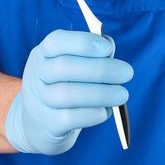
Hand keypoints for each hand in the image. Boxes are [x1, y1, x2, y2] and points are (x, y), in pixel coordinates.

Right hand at [5, 29, 133, 154]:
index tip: (108, 48)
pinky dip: (92, 114)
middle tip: (127, 73)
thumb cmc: (64, 84)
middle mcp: (36, 73)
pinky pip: (70, 118)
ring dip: (101, 93)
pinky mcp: (47, 123)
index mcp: (44, 52)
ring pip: (67, 94)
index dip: (83, 42)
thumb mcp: (70, 64)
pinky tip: (105, 111)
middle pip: (64, 67)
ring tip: (122, 94)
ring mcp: (39, 100)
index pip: (57, 41)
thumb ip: (90, 53)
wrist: (38, 122)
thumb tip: (108, 46)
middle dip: (100, 69)